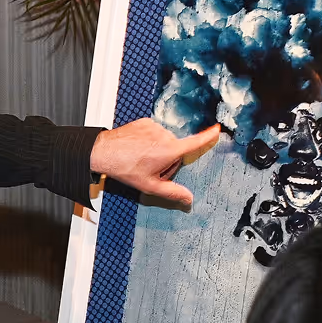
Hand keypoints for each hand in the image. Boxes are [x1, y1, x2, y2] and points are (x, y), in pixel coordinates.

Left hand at [90, 118, 219, 206]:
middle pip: (175, 149)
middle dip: (168, 159)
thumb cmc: (126, 168)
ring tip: (141, 158)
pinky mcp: (145, 122)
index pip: (194, 143)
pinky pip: (154, 132)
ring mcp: (154, 127)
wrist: (104, 152)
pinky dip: (149, 140)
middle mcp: (164, 136)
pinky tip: (138, 148)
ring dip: (158, 150)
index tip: (217, 130)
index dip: (208, 137)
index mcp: (170, 150)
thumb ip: (172, 192)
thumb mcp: (150, 185)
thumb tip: (189, 200)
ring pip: (164, 141)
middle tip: (151, 168)